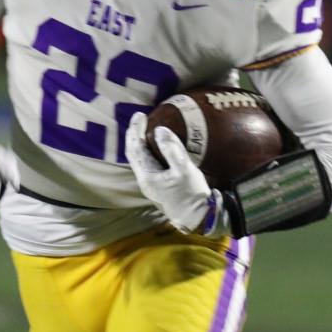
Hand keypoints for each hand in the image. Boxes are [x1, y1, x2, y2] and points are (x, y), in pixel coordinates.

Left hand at [125, 114, 215, 233]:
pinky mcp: (160, 184)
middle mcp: (145, 179)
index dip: (136, 130)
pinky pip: (149, 163)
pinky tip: (156, 146)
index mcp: (147, 175)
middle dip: (135, 134)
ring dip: (140, 143)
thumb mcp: (183, 170)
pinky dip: (148, 151)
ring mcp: (152, 183)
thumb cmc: (191, 194)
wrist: (198, 216)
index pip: (136, 148)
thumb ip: (171, 149)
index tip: (140, 115)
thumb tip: (160, 130)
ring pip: (140, 159)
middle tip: (139, 118)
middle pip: (134, 153)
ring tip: (144, 129)